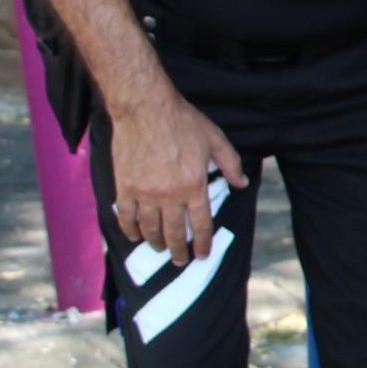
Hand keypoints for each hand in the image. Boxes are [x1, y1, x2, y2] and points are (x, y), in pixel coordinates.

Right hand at [107, 86, 247, 265]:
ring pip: (150, 229)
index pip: (201, 225)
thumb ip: (230, 164)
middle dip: (178, 252)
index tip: (201, 255)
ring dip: (156, 243)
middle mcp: (170, 194)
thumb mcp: (215, 139)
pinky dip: (129, 230)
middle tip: (179, 260)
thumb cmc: (182, 121)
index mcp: (194, 185)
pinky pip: (126, 217)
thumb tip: (241, 183)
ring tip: (160, 248)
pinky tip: (134, 235)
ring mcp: (144, 192)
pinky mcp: (124, 187)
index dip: (202, 244)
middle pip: (174, 234)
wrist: (144, 107)